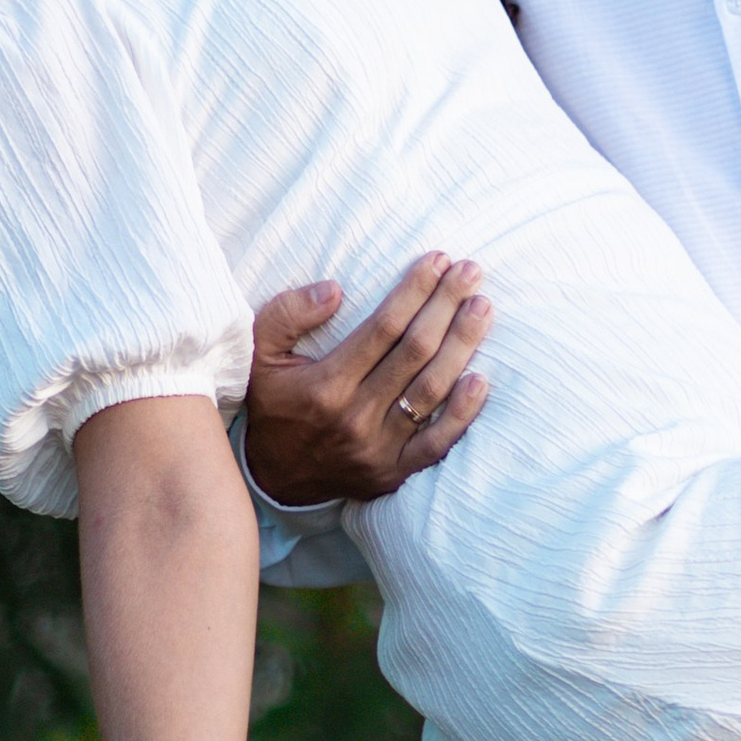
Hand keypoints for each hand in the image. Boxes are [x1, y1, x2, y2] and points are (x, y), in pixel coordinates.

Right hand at [242, 253, 492, 508]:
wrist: (272, 479)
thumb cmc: (272, 405)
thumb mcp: (258, 355)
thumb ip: (287, 315)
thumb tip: (334, 290)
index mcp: (325, 385)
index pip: (383, 328)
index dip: (414, 291)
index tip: (438, 261)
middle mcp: (356, 417)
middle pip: (415, 352)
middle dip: (446, 306)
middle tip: (471, 272)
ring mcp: (378, 448)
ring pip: (431, 391)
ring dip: (462, 346)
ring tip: (482, 309)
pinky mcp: (393, 472)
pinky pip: (437, 444)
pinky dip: (462, 414)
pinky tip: (481, 380)